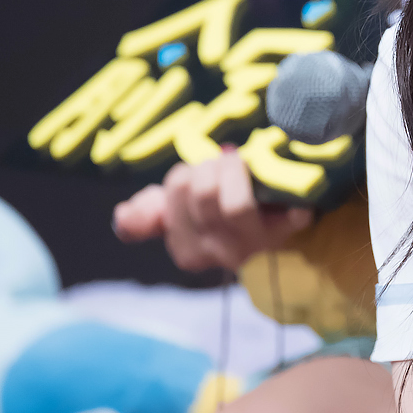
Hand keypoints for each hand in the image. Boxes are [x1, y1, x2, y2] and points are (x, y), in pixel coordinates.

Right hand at [112, 147, 312, 270]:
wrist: (276, 233)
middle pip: (203, 194)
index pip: (176, 193)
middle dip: (211, 167)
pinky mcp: (291, 233)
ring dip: (237, 171)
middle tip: (223, 162)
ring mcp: (256, 244)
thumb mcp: (180, 215)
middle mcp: (220, 251)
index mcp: (188, 249)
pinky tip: (283, 187)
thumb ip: (148, 214)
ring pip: (235, 205)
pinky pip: (290, 212)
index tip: (197, 173)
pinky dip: (287, 194)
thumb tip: (121, 217)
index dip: (187, 175)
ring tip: (242, 163)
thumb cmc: (222, 217)